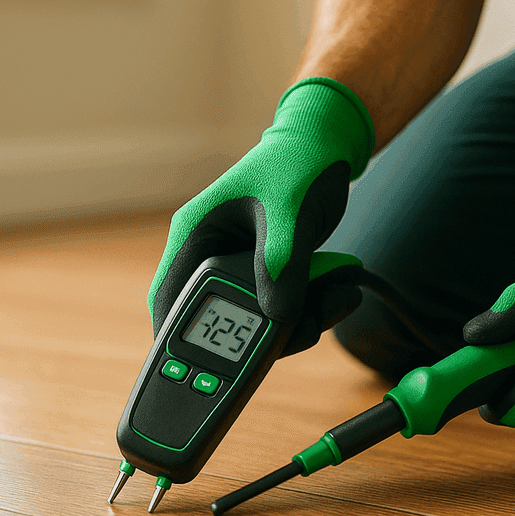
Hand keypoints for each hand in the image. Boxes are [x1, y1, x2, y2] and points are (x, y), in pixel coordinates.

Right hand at [148, 77, 374, 339]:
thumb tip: (279, 319)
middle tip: (305, 329)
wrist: (329, 144)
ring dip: (301, 320)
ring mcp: (246, 265)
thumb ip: (281, 265)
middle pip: (224, 318)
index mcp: (197, 234)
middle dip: (264, 332)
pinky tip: (343, 292)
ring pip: (262, 317)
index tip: (197, 371)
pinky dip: (315, 308)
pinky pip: (288, 305)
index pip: (170, 297)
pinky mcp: (275, 271)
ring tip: (340, 298)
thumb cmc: (297, 161)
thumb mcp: (288, 212)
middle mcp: (215, 254)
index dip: (175, 340)